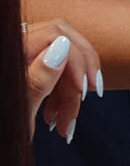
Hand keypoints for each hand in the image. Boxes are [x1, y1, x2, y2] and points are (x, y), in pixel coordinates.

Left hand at [24, 19, 102, 140]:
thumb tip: (62, 48)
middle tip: (86, 98)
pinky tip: (54, 117)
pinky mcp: (22, 70)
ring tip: (64, 122)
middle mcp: (13, 47)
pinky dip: (58, 93)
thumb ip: (38, 78)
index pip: (57, 34)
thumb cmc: (0, 131)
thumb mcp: (17, 111)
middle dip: (78, 73)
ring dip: (68, 90)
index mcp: (12, 50)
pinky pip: (49, 70)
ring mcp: (17, 58)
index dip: (78, 60)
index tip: (86, 90)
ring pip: (59, 57)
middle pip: (61, 39)